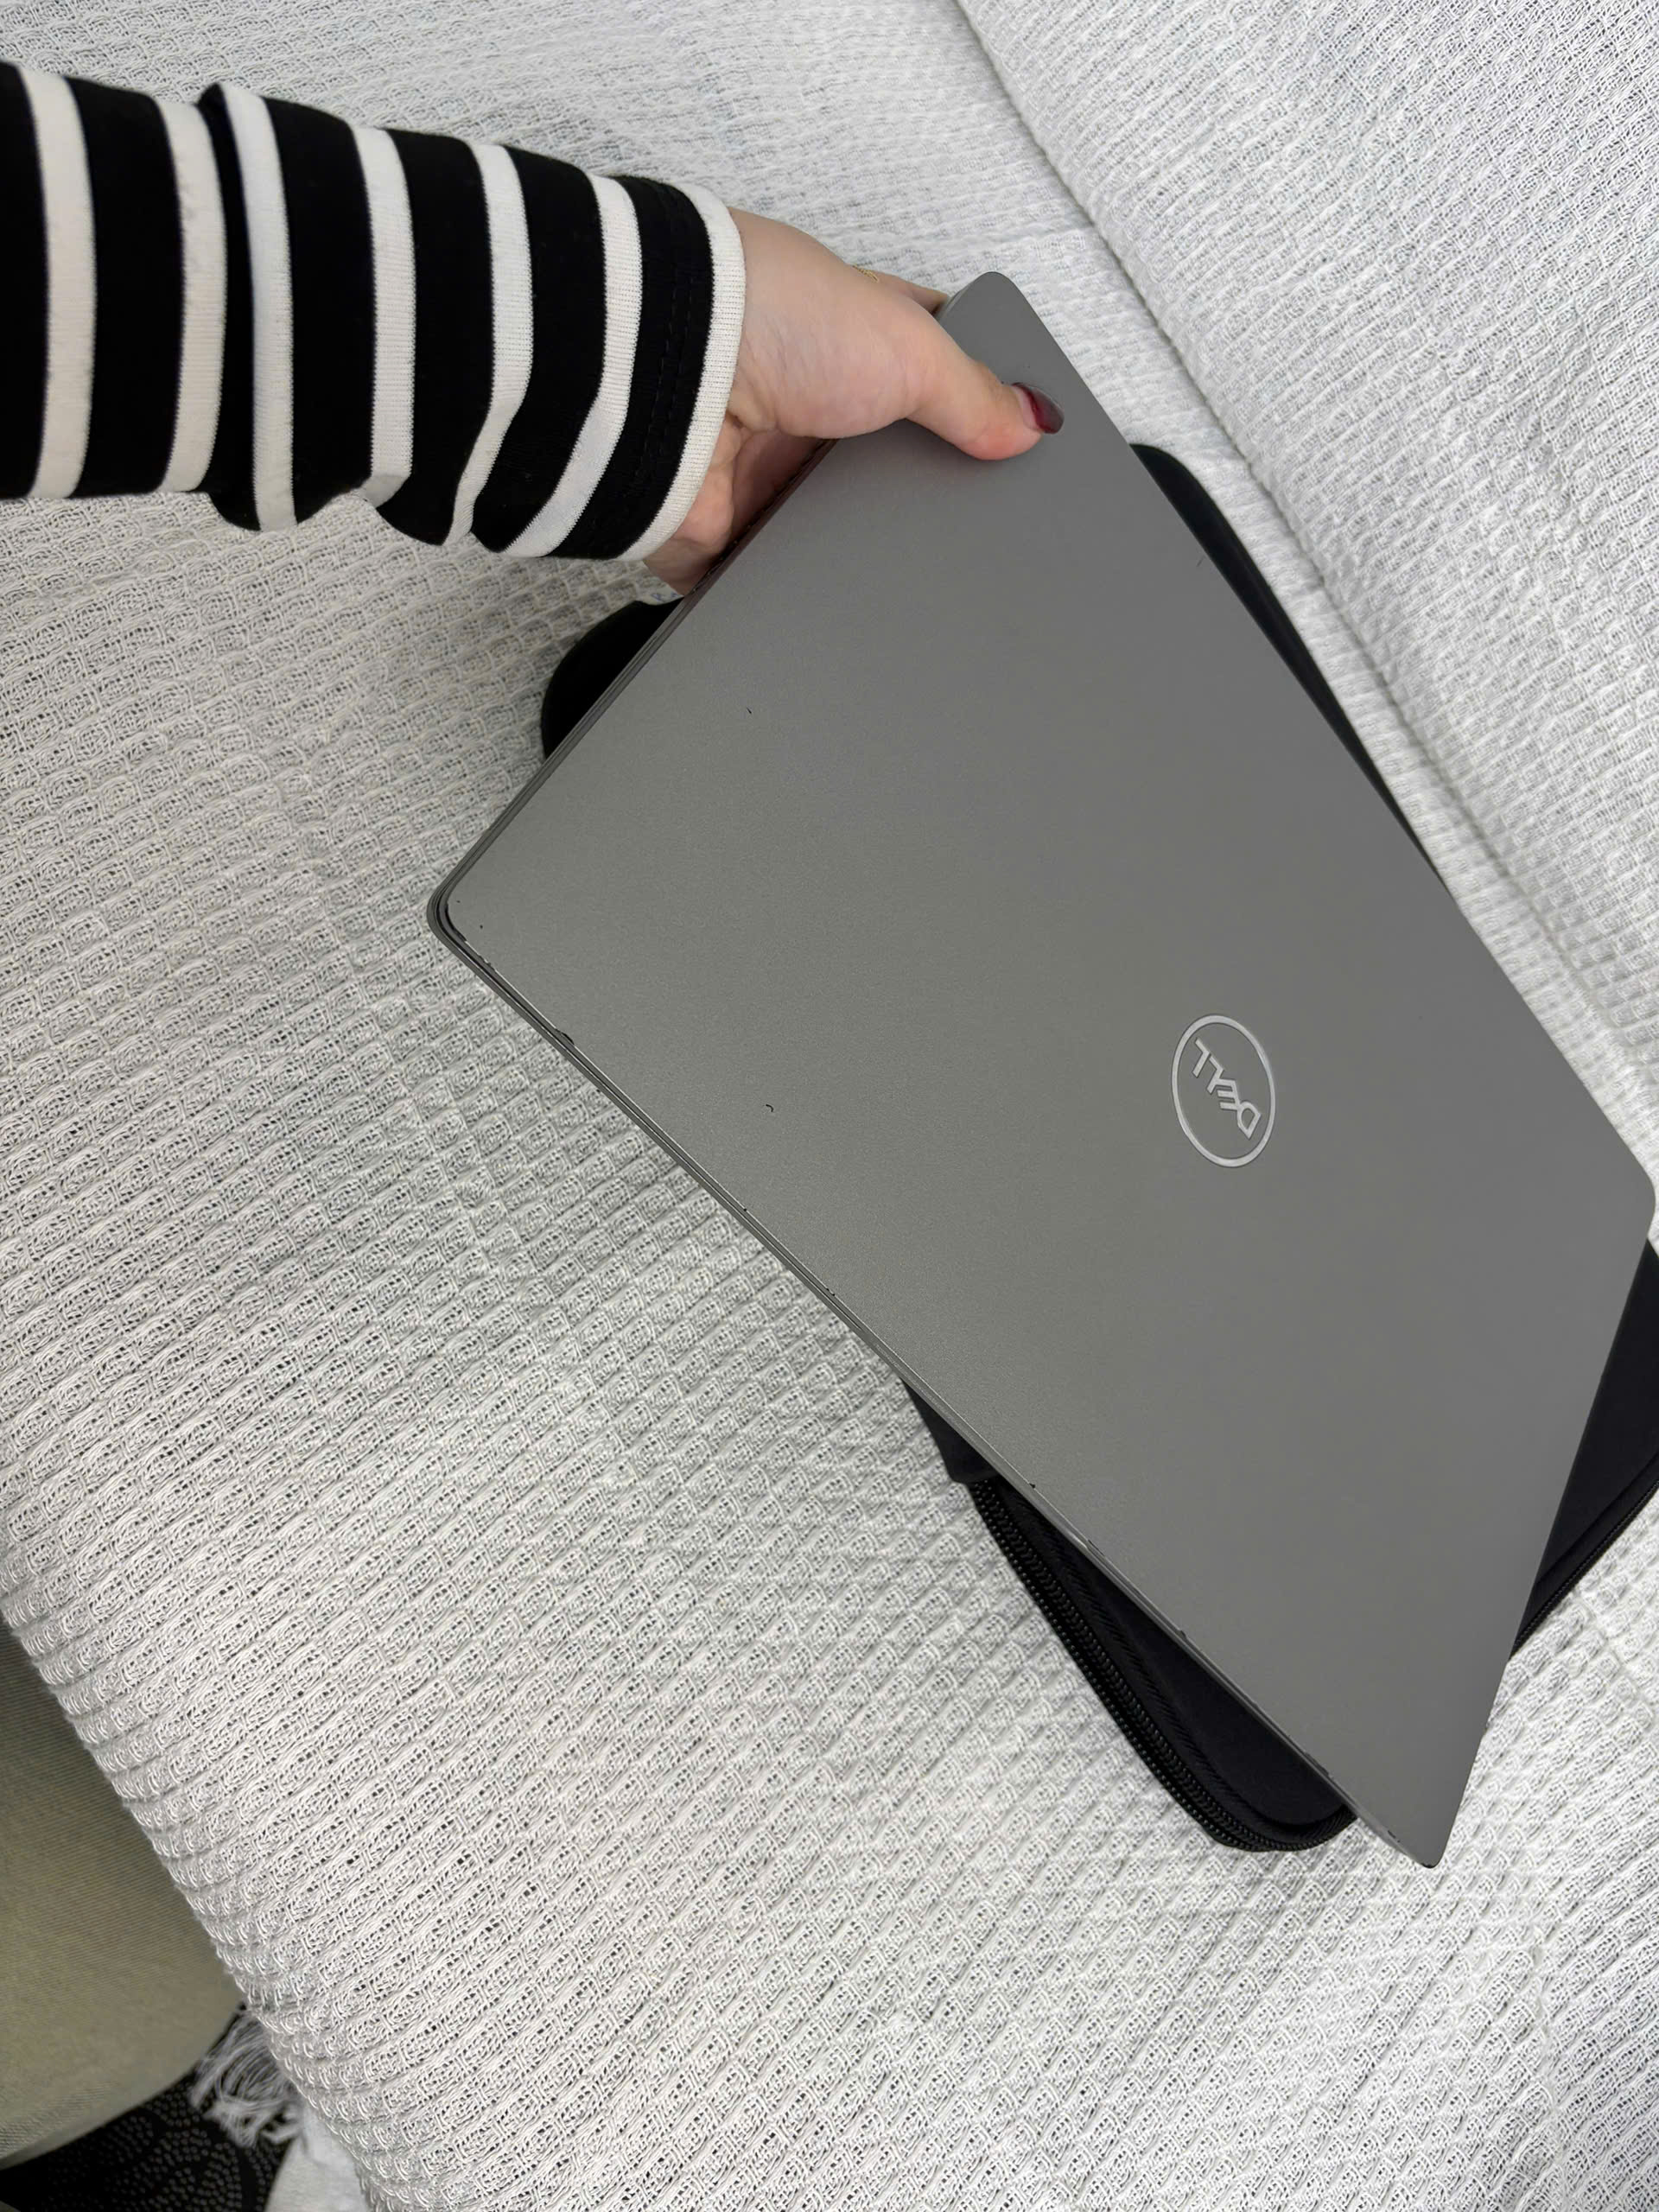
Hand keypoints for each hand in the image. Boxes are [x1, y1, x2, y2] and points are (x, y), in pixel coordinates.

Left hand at [645, 206, 1062, 591]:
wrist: (661, 373)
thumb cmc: (772, 321)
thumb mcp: (908, 346)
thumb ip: (974, 391)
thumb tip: (1031, 422)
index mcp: (846, 342)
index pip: (922, 371)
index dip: (966, 406)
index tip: (1011, 448)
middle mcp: (800, 406)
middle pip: (877, 467)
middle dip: (914, 499)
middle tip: (974, 543)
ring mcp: (757, 474)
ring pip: (824, 534)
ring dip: (855, 558)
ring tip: (921, 603)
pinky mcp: (717, 539)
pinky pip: (761, 585)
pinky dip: (788, 603)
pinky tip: (837, 627)